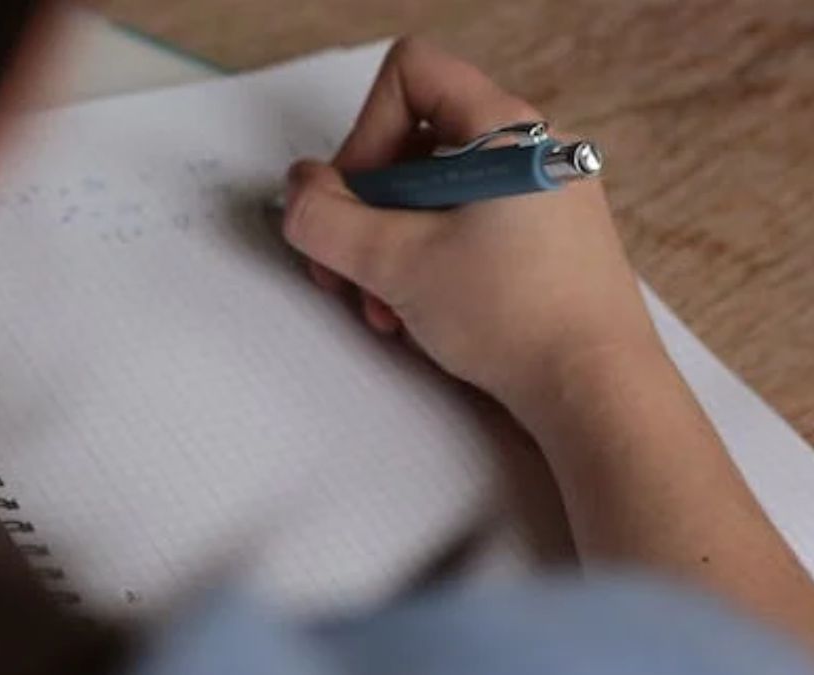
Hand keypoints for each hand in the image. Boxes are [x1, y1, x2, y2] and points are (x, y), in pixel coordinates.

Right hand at [283, 38, 663, 408]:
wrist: (597, 392)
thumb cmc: (519, 319)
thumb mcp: (396, 264)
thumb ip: (325, 220)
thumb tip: (298, 192)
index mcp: (504, 132)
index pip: (411, 75)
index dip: (364, 130)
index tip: (358, 198)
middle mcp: (528, 151)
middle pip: (413, 142)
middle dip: (366, 208)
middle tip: (347, 265)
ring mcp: (540, 196)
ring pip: (433, 194)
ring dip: (389, 247)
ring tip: (384, 307)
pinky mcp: (542, 240)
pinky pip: (464, 227)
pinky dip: (427, 262)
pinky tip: (416, 316)